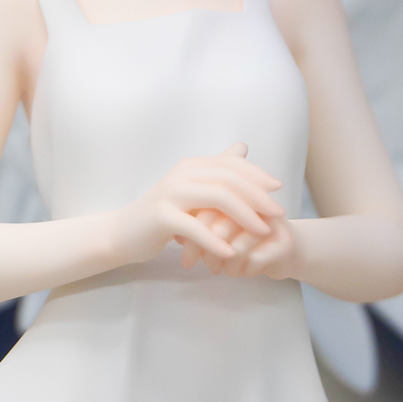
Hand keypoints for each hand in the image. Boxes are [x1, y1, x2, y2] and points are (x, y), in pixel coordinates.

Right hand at [113, 144, 284, 267]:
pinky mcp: (162, 217)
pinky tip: (231, 253)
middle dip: (258, 196)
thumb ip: (217, 171)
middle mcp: (181, 175)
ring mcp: (170, 194)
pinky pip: (196, 228)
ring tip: (264, 231)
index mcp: (191, 166)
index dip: (257, 175)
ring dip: (245, 216)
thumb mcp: (191, 189)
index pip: (231, 165)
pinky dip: (216, 241)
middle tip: (279, 213)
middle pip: (229, 179)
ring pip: (217, 198)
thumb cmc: (162, 215)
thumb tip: (242, 147)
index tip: (279, 188)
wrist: (123, 233)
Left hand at [185, 208, 302, 278]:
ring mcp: (272, 224)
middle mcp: (256, 206)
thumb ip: (200, 225)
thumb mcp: (220, 228)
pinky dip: (239, 270)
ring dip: (220, 263)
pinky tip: (238, 272)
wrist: (285, 253)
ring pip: (235, 247)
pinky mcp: (283, 244)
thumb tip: (177, 233)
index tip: (179, 242)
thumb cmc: (246, 240)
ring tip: (217, 269)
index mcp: (239, 194)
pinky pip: (251, 260)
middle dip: (202, 248)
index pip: (208, 205)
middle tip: (191, 262)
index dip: (192, 225)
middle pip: (219, 226)